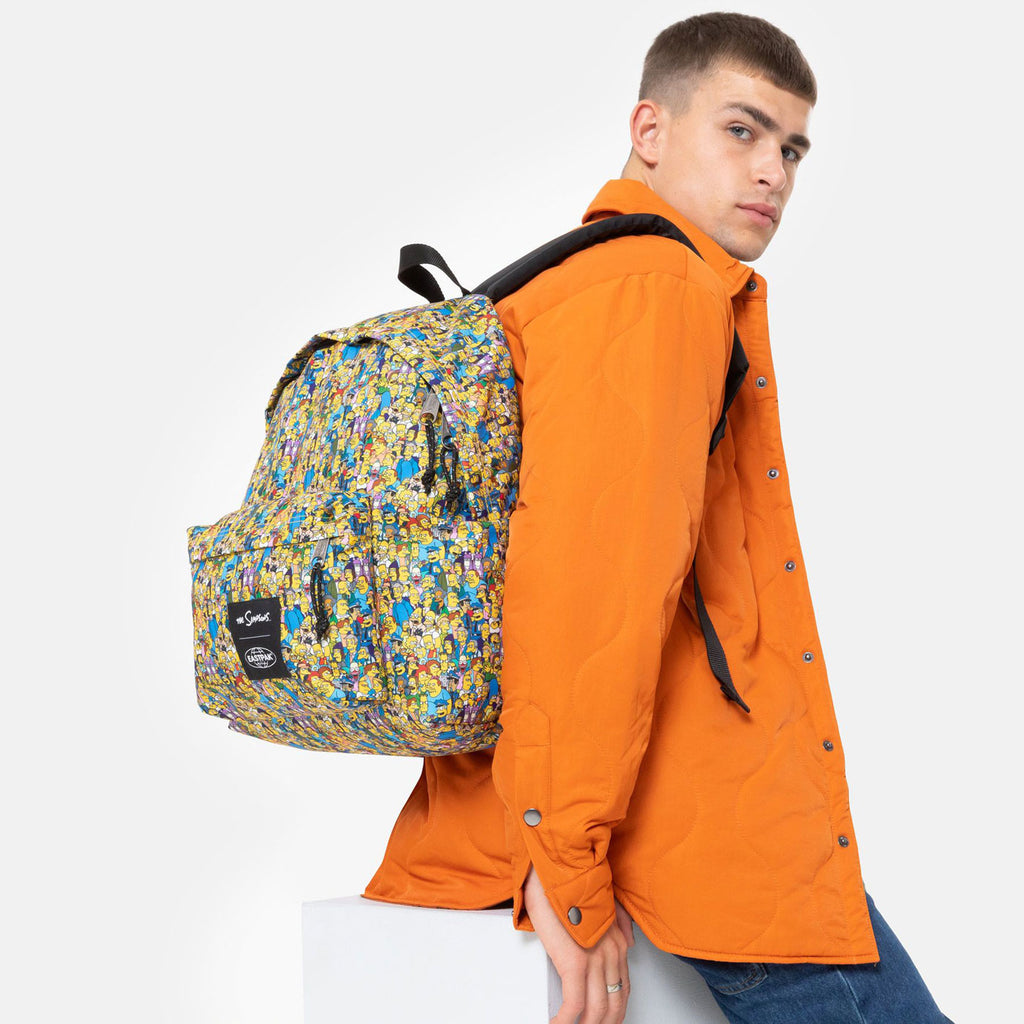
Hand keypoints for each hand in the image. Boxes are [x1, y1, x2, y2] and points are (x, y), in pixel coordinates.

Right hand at [523, 863, 634, 1023]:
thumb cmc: (571, 882)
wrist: (557, 870)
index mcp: (618, 940)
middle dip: (604, 1023)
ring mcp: (595, 960)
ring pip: (596, 1010)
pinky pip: (573, 1005)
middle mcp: (612, 952)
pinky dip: (565, 1021)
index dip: (616, 1010)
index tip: (607, 1019)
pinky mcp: (575, 963)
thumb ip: (620, 920)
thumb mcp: (603, 900)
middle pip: (614, 1004)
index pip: (623, 987)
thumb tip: (629, 939)